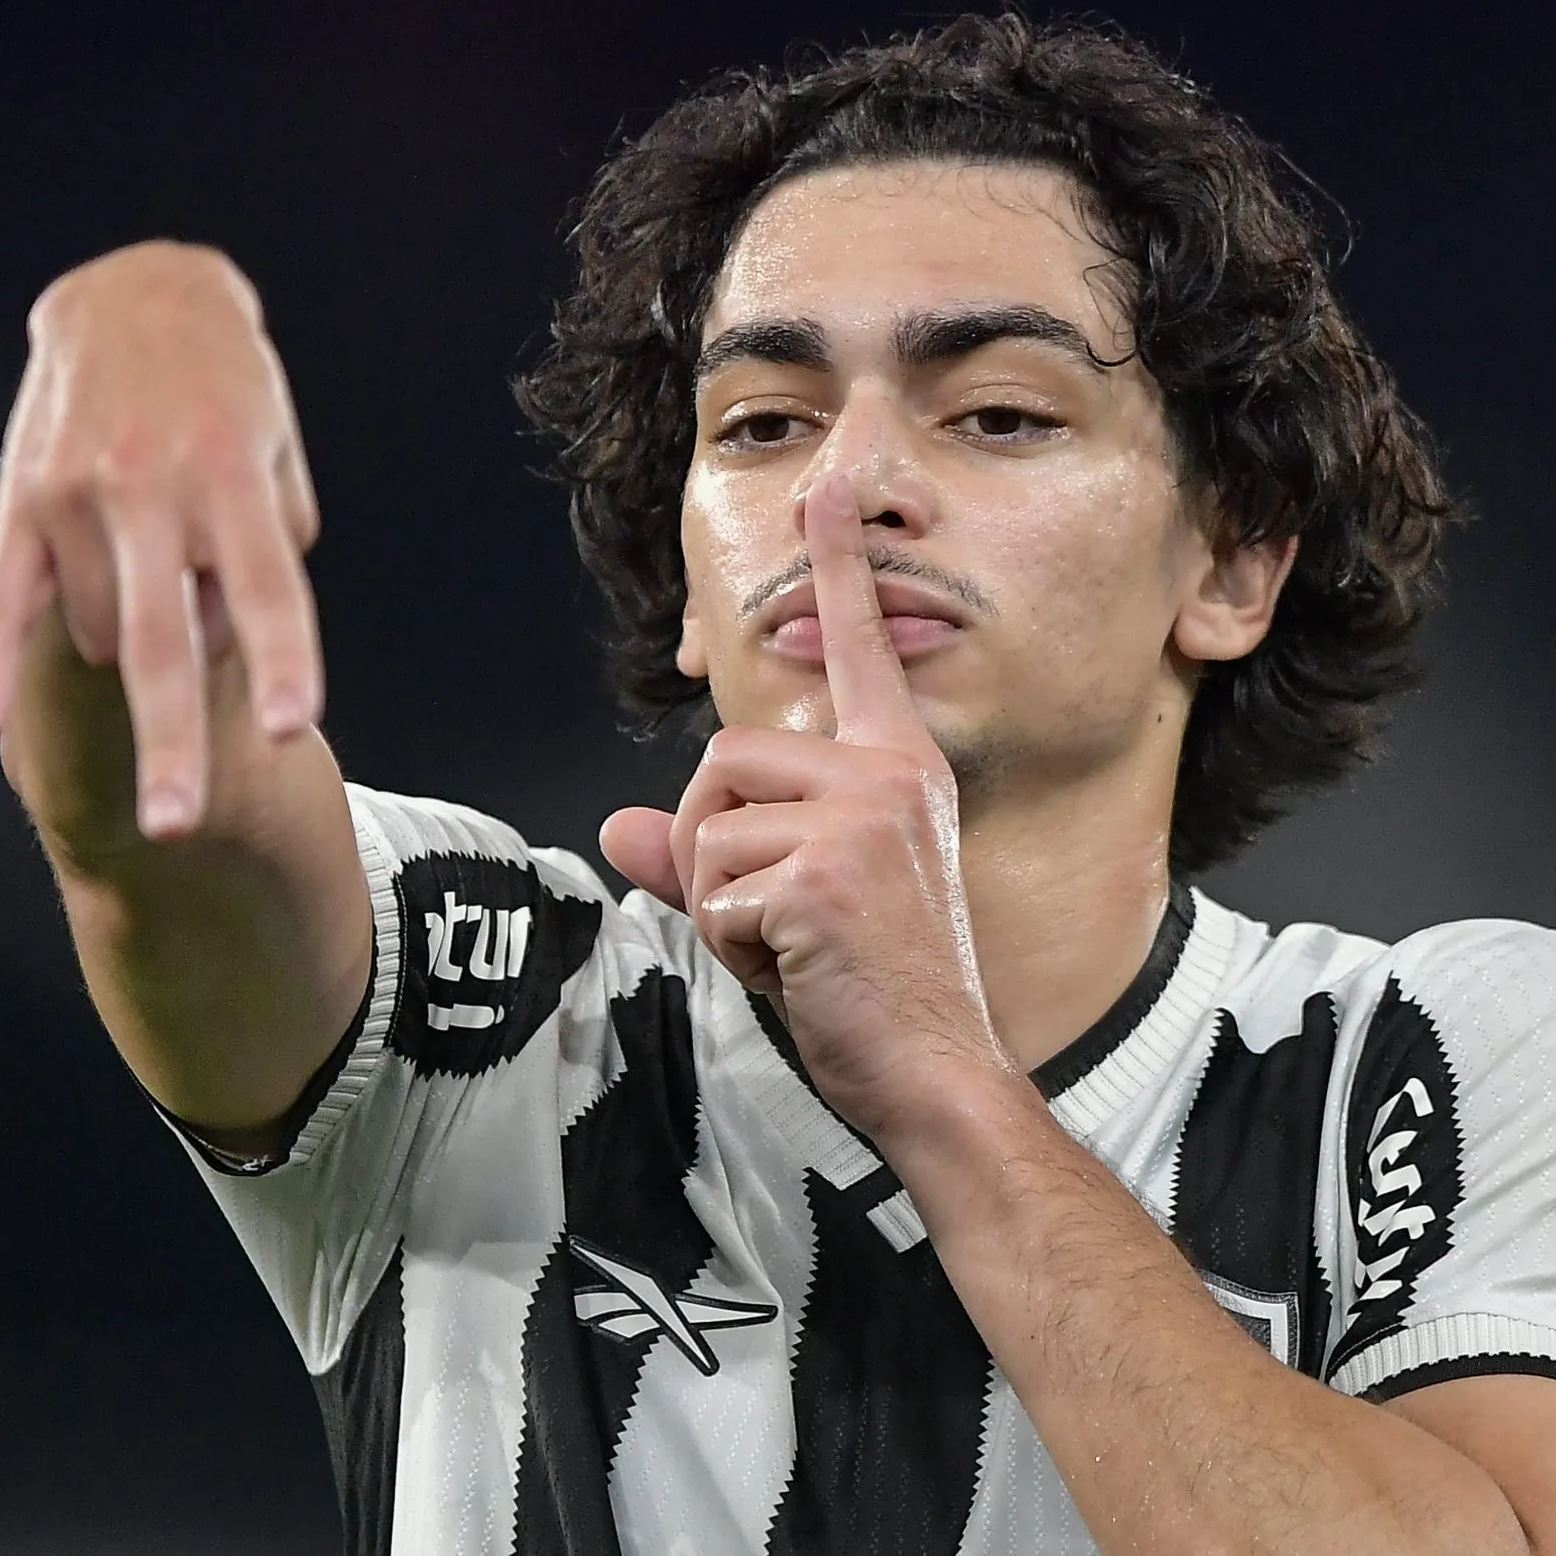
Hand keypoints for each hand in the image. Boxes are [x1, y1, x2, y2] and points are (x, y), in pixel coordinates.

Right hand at [0, 241, 323, 837]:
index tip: (290, 729)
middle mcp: (153, 487)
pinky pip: (0, 602)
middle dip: (171, 737)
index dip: (281, 660)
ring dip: (133, 651)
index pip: (266, 587)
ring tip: (151, 579)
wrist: (133, 293)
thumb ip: (271, 544)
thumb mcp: (277, 448)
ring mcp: (78, 495)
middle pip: (167, 638)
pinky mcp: (22, 502)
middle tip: (177, 824)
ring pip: (103, 632)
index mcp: (232, 475)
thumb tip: (236, 637)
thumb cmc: (228, 389)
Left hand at [600, 474, 1011, 1130]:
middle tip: (782, 919)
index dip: (839, 564)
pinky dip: (730, 947)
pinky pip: (710, 892)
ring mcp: (857, 820)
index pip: (860, 646)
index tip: (830, 485)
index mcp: (895, 765)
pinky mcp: (821, 875)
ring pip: (707, 830)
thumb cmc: (876, 990)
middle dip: (716, 850)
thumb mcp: (790, 904)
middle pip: (722, 760)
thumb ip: (708, 855)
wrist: (937, 1070)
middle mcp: (884, 774)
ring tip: (793, 947)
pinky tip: (796, 972)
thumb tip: (618, 827)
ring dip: (720, 906)